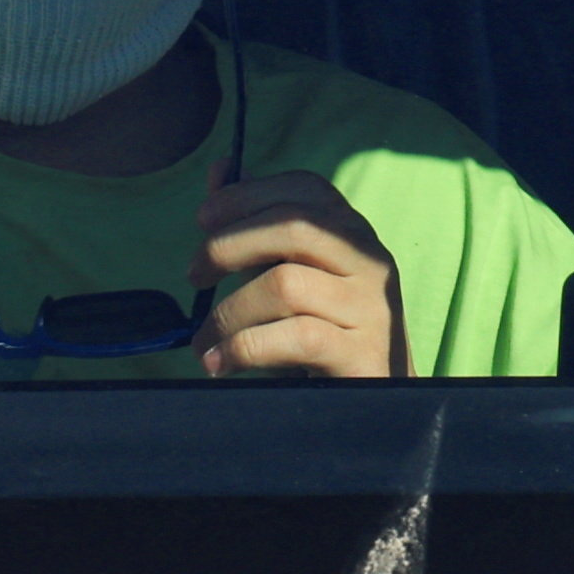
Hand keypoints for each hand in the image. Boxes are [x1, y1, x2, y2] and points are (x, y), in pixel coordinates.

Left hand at [192, 177, 404, 379]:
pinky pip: (294, 337)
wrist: (377, 404)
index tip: (204, 220)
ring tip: (204, 343)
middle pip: (295, 226)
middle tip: (195, 276)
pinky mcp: (363, 353)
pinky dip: (244, 348)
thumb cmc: (325, 335)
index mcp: (355, 235)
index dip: (248, 195)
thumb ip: (259, 227)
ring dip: (228, 313)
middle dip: (229, 245)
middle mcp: (370, 262)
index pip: (306, 190)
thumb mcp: (293, 274)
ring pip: (286, 284)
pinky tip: (221, 364)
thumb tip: (220, 169)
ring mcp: (371, 308)